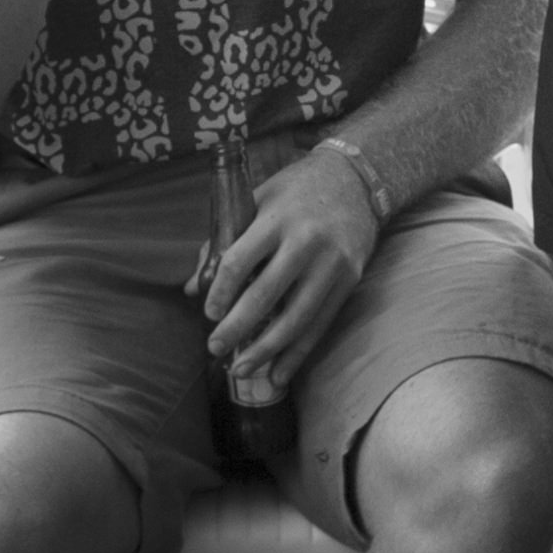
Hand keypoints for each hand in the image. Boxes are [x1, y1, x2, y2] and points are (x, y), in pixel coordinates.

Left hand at [204, 143, 381, 400]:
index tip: (208, 313)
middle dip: (237, 328)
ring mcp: (331, 264)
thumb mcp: (257, 201)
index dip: (221, 293)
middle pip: (265, 296)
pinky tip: (279, 373)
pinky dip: (298, 354)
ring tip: (241, 369)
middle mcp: (306, 242)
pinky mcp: (349, 280)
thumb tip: (195, 287)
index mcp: (276, 219)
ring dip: (265, 350)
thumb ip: (225, 241)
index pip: (240, 262)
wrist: (356, 179)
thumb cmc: (297, 190)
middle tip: (215, 348)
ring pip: (295, 318)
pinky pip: (320, 325)